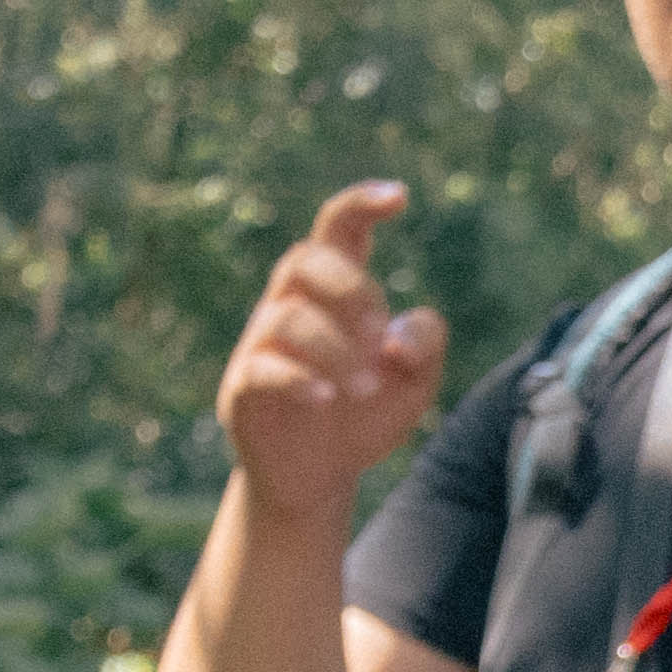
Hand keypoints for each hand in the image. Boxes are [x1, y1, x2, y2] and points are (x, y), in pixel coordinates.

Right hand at [216, 183, 449, 523]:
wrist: (320, 474)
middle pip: (303, 259)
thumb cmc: (365, 414)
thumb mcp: (416, 383)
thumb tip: (401, 333)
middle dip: (349, 288)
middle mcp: (293, 303)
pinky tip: (326, 398)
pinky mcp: (245, 385)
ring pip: (288, 316)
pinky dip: (298, 379)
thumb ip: (426, 346)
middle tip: (381, 337)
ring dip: (336, 350)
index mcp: (337, 292)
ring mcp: (263, 342)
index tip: (399, 197)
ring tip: (365, 389)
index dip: (362, 204)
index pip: (339, 229)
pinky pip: (262, 366)